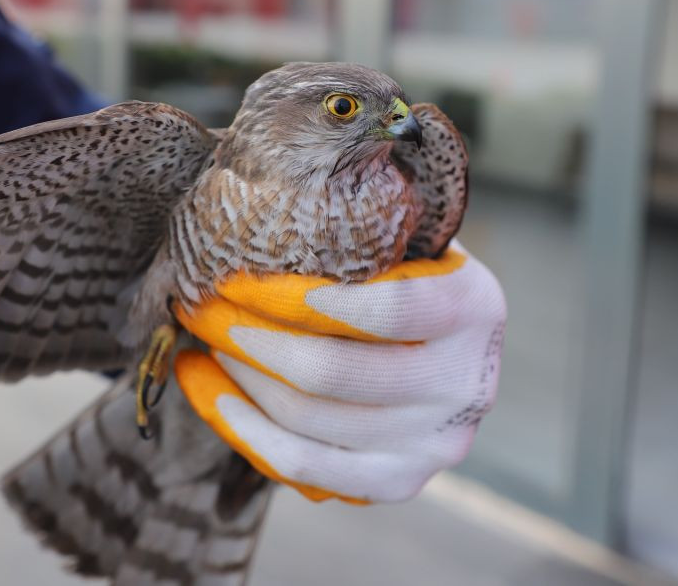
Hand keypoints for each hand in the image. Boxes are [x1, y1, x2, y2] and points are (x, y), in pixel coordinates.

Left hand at [173, 242, 506, 503]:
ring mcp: (436, 442)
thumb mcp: (405, 239)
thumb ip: (363, 226)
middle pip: (333, 372)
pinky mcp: (401, 482)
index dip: (301, 297)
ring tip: (201, 337)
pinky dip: (241, 427)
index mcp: (476, 305)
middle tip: (200, 303)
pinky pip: (302, 467)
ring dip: (238, 375)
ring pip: (308, 420)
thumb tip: (261, 194)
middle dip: (247, 334)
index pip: (387, 308)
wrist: (439, 350)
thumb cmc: (403, 275)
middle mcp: (468, 382)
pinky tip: (204, 384)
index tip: (235, 275)